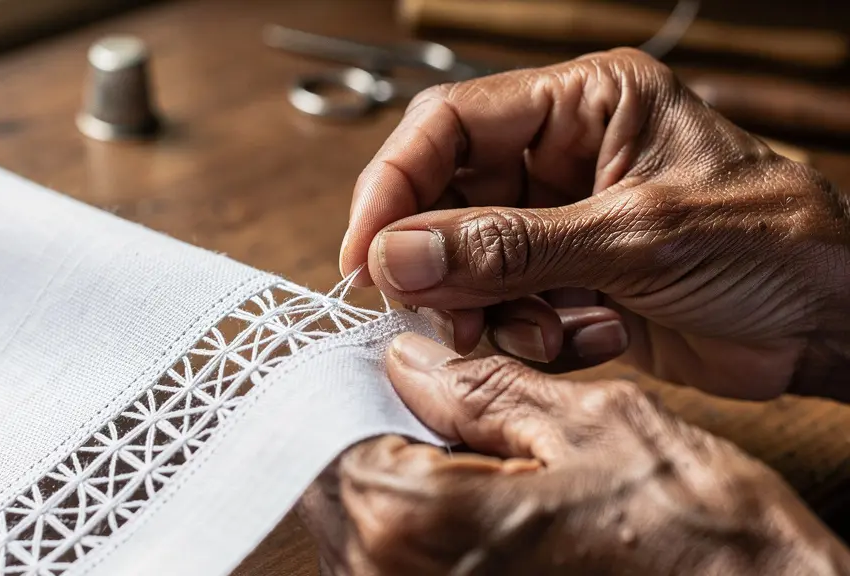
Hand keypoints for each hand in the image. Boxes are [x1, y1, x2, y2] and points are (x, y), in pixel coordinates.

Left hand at [298, 334, 849, 575]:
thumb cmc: (696, 539)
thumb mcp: (590, 427)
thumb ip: (479, 389)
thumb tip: (408, 358)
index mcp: (416, 522)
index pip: (323, 433)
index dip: (351, 385)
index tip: (379, 362)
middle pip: (333, 482)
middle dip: (374, 431)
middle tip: (434, 400)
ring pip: (361, 528)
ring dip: (398, 479)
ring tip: (471, 453)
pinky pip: (396, 567)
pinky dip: (420, 527)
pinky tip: (480, 502)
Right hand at [339, 48, 849, 400]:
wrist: (834, 325)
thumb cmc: (773, 247)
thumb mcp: (635, 237)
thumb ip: (508, 247)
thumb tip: (396, 255)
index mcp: (584, 104)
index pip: (450, 125)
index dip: (394, 185)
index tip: (364, 254)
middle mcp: (562, 156)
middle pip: (446, 196)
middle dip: (435, 261)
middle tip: (435, 313)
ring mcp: (560, 222)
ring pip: (465, 260)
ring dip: (480, 308)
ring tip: (530, 334)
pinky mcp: (565, 280)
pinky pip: (501, 307)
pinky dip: (520, 335)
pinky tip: (578, 340)